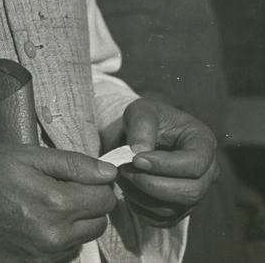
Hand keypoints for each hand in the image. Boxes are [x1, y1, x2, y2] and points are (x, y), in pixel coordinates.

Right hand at [0, 143, 117, 262]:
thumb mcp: (25, 155)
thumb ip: (72, 163)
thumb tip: (108, 172)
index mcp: (55, 204)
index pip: (105, 197)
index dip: (97, 182)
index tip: (81, 175)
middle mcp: (54, 238)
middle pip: (99, 222)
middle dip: (88, 202)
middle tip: (60, 186)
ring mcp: (42, 259)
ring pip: (82, 241)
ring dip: (74, 223)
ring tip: (44, 203)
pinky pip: (62, 256)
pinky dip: (57, 240)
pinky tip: (34, 222)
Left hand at [118, 97, 218, 225]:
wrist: (143, 134)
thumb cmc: (147, 118)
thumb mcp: (142, 110)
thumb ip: (141, 125)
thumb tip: (139, 151)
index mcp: (203, 142)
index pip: (195, 163)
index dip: (165, 165)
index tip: (136, 159)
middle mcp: (207, 171)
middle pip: (189, 192)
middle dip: (152, 184)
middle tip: (124, 170)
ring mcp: (195, 193)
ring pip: (174, 208)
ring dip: (142, 196)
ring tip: (122, 176)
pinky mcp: (180, 209)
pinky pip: (163, 219)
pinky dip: (141, 208)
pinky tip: (128, 188)